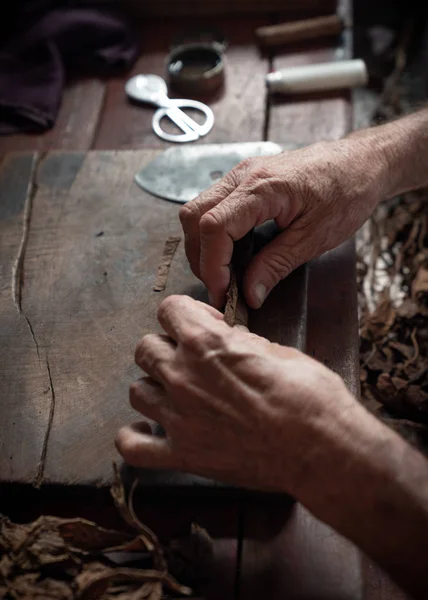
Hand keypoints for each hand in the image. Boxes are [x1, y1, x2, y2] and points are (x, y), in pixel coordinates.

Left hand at [116, 295, 361, 495]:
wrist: (320, 447)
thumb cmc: (307, 395)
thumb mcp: (277, 349)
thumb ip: (240, 342)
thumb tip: (229, 341)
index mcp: (206, 343)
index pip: (169, 309)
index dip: (186, 313)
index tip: (203, 324)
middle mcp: (183, 376)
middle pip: (145, 349)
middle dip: (166, 347)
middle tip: (190, 360)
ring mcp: (178, 418)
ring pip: (136, 392)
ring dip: (153, 388)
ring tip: (174, 394)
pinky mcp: (183, 455)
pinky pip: (132, 447)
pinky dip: (133, 438)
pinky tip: (145, 431)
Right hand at [179, 138, 387, 308]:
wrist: (360, 163)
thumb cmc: (346, 192)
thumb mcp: (314, 238)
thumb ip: (276, 266)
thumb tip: (249, 294)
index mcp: (262, 188)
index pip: (214, 227)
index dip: (212, 265)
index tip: (223, 293)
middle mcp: (243, 175)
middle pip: (194, 217)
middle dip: (201, 258)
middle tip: (221, 288)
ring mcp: (240, 174)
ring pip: (197, 211)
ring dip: (203, 246)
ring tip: (226, 273)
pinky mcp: (244, 180)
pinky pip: (213, 206)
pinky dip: (213, 234)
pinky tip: (233, 253)